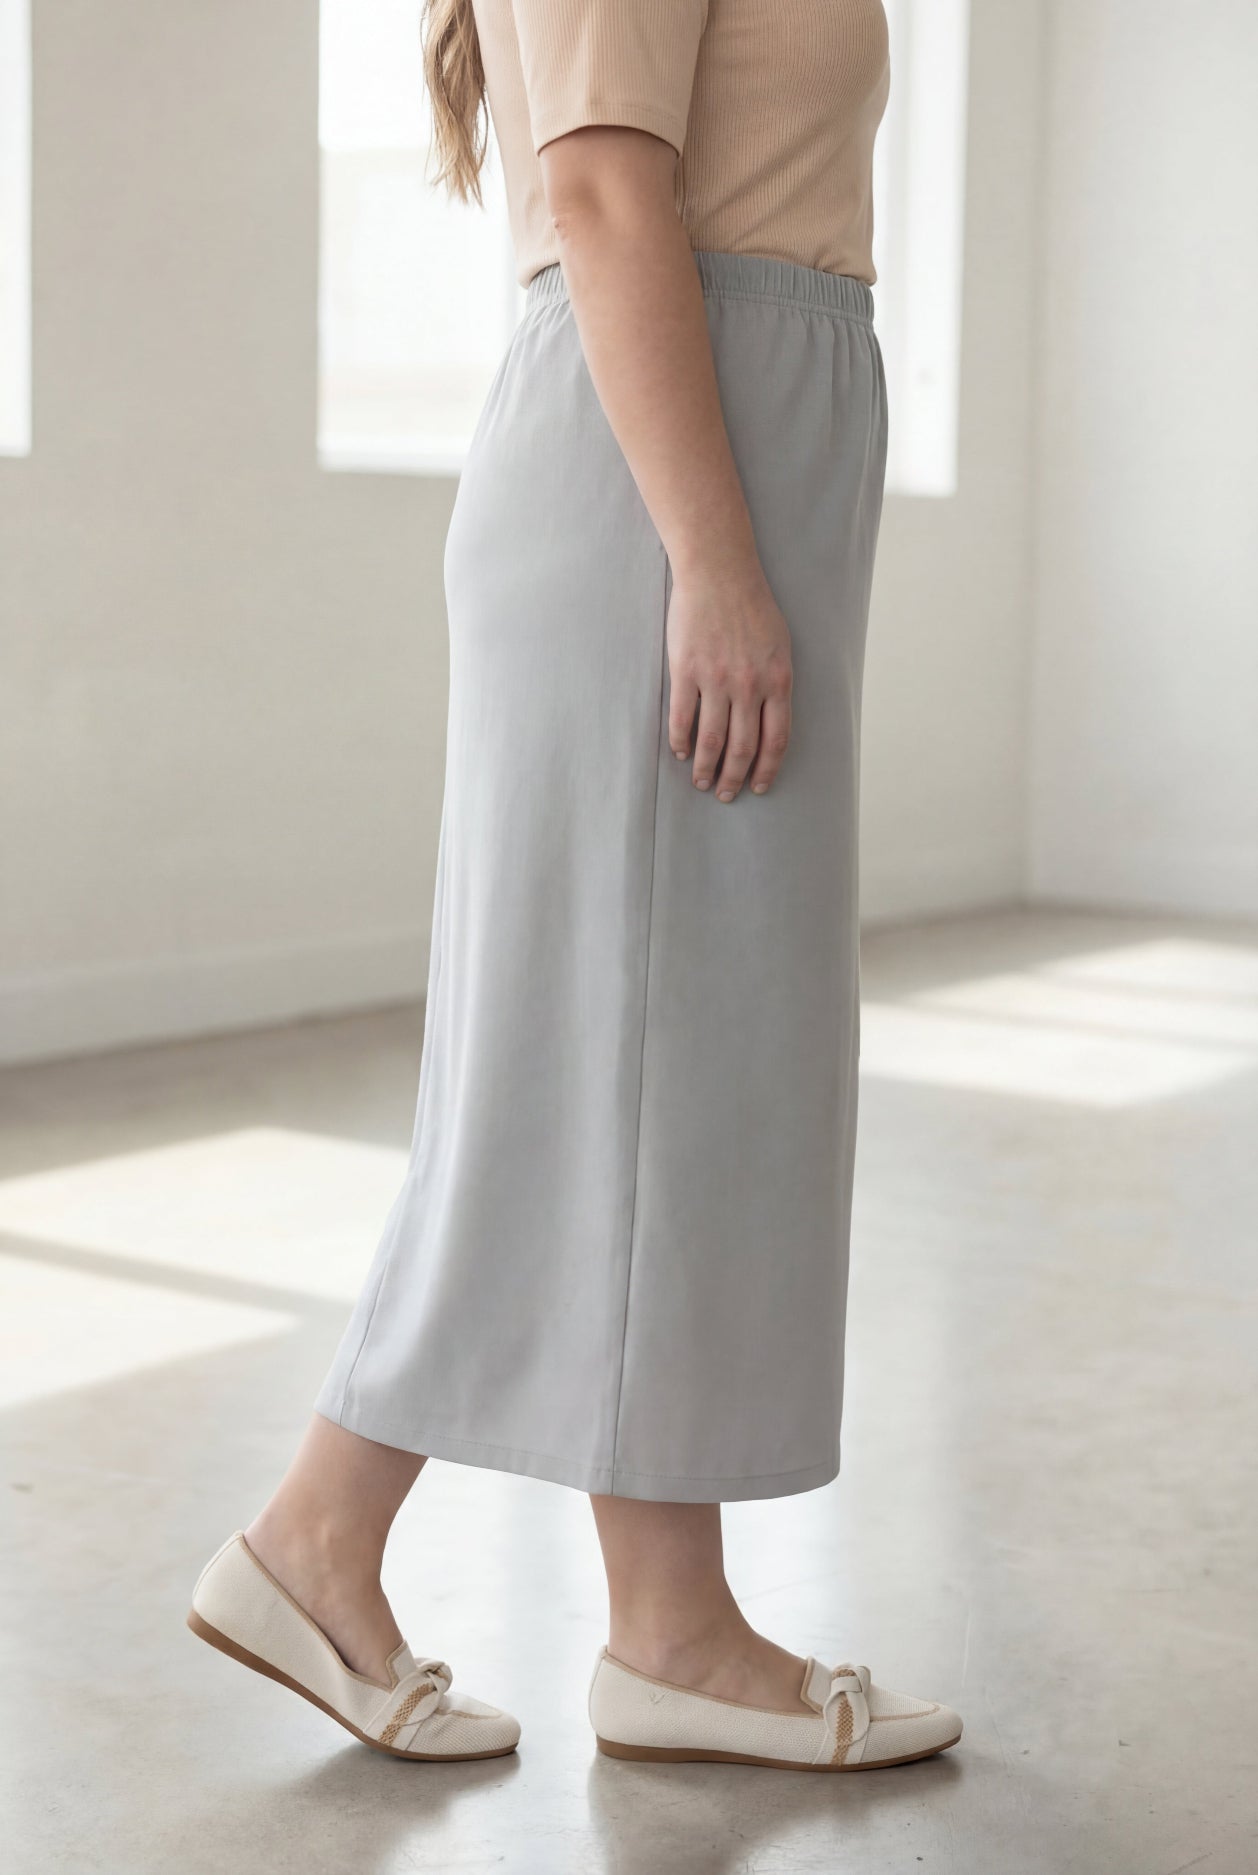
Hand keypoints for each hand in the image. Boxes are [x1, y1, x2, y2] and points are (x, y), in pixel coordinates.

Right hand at [666, 558, 793, 800]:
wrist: (719, 572)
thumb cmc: (752, 605)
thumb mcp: (780, 645)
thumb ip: (776, 682)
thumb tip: (769, 721)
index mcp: (778, 680)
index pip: (777, 740)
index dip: (767, 769)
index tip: (758, 786)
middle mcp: (750, 685)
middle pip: (744, 748)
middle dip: (734, 778)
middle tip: (726, 794)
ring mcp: (716, 679)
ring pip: (712, 740)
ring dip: (706, 768)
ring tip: (700, 782)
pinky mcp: (686, 671)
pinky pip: (683, 717)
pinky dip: (681, 740)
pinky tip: (680, 753)